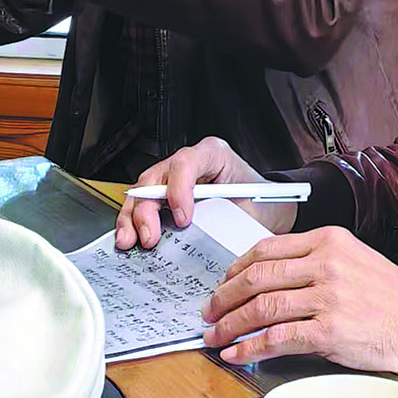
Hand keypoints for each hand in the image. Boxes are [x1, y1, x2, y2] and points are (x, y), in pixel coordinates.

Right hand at [114, 136, 292, 249]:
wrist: (268, 206)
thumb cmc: (264, 203)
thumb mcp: (255, 208)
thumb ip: (231, 219)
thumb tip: (211, 241)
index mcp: (214, 154)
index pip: (186, 163)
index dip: (179, 190)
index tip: (183, 219)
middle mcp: (189, 163)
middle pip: (155, 178)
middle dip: (147, 209)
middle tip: (150, 237)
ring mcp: (174, 178)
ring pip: (142, 191)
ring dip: (132, 218)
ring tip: (129, 242)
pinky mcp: (166, 196)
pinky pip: (143, 205)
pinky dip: (133, 223)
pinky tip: (130, 240)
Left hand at [201, 225, 397, 382]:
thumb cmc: (397, 299)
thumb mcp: (357, 261)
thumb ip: (318, 264)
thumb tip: (274, 282)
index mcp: (329, 240)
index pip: (268, 248)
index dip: (236, 268)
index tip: (223, 282)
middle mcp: (325, 263)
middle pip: (258, 275)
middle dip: (224, 295)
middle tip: (209, 310)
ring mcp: (327, 297)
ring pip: (261, 307)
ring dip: (230, 323)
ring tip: (215, 335)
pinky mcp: (330, 331)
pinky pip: (276, 338)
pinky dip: (250, 347)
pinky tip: (237, 353)